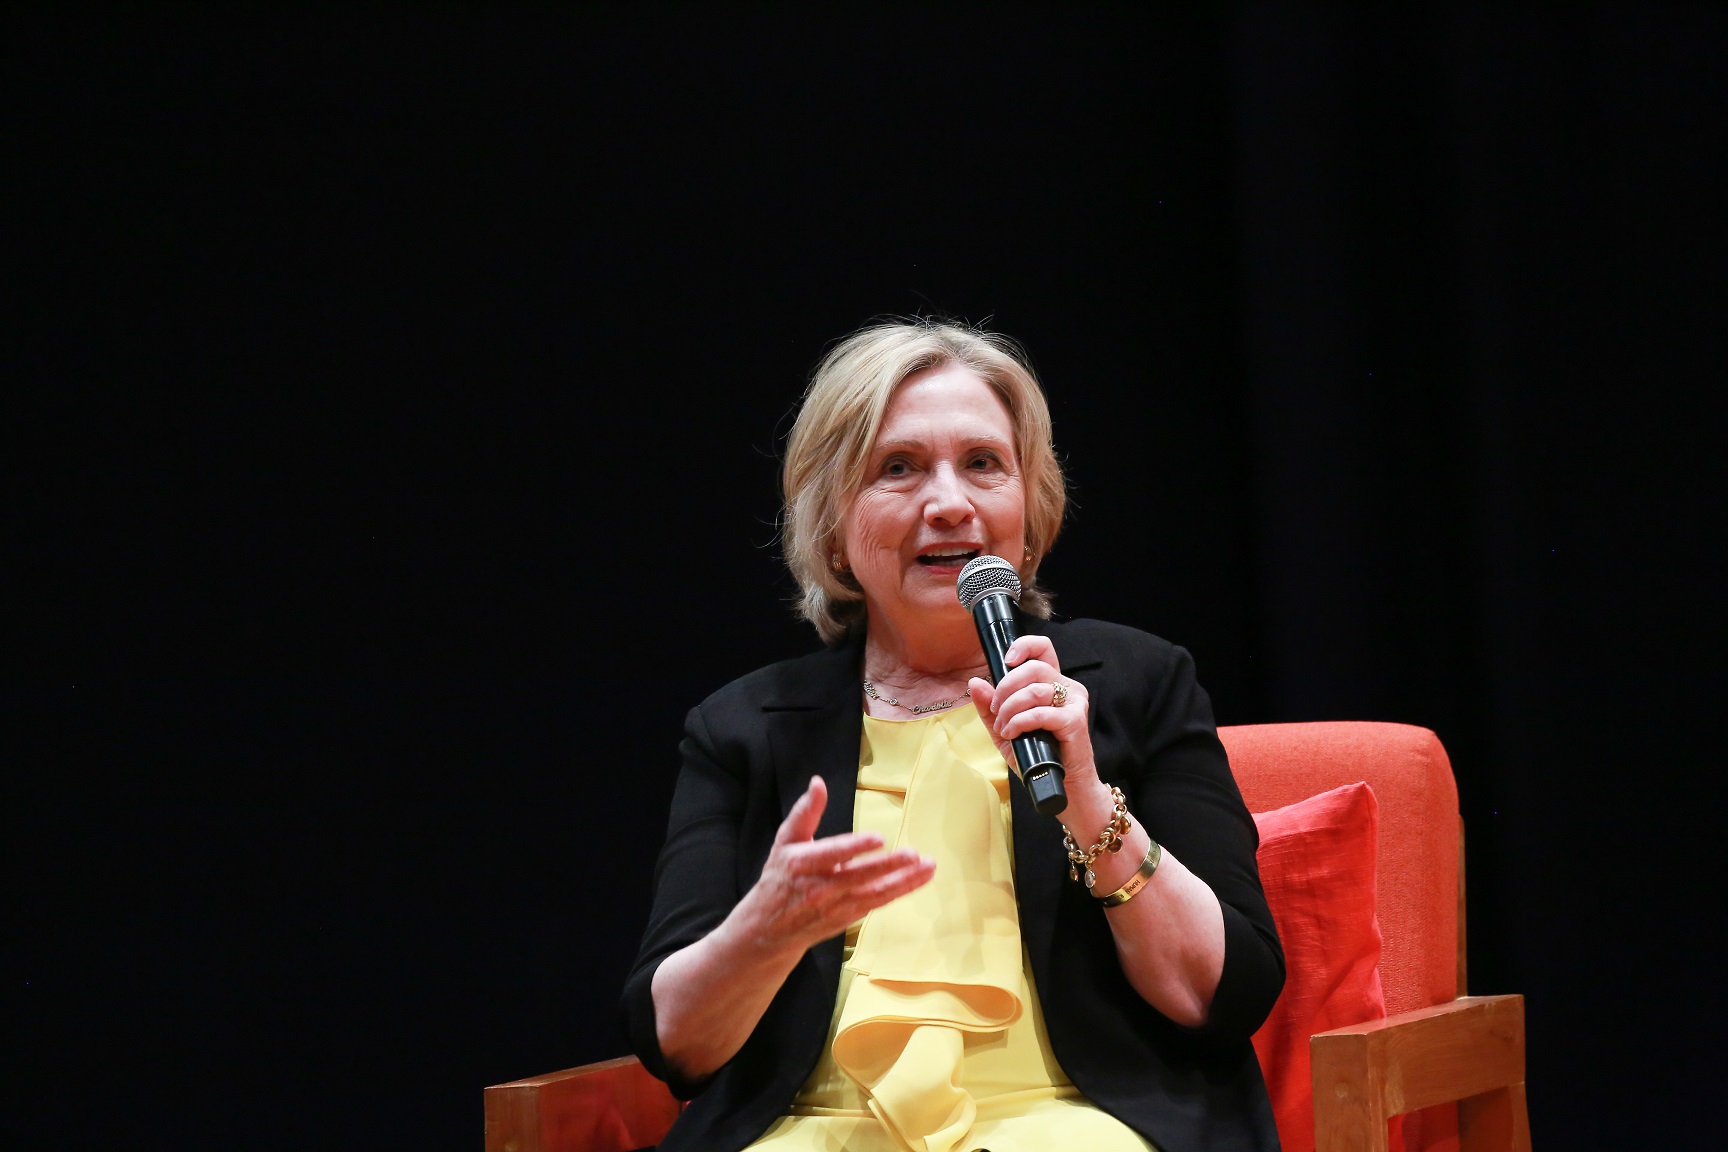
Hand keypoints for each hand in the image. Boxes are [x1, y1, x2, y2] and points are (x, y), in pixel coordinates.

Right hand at [729, 775, 934, 959]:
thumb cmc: (779, 877)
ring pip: (874, 894)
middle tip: (913, 854)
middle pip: (859, 877)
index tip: (878, 838)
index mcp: (802, 863)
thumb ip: (805, 812)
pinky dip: (900, 892)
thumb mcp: (785, 841)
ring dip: (904, 881)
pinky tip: (919, 879)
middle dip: (888, 866)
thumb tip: (818, 782)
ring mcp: (835, 907)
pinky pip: (878, 904)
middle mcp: (819, 888)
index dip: (855, 847)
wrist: (767, 930)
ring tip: (928, 866)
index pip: (832, 854)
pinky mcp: (847, 919)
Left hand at [966, 634, 1099, 789]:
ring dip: (1010, 710)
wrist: (1060, 784)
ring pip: (1034, 691)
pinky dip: (1020, 722)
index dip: (1024, 646)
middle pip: (1033, 668)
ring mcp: (1073, 702)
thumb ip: (989, 707)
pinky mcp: (1075, 720)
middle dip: (1005, 688)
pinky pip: (1040, 712)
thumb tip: (974, 683)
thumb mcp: (1004, 729)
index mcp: (1051, 683)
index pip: (1043, 648)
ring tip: (1003, 728)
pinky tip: (1012, 734)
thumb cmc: (1036, 755)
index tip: (1006, 661)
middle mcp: (1066, 687)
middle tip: (996, 711)